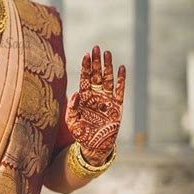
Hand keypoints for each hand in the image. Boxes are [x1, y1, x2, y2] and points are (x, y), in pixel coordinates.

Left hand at [65, 45, 125, 165]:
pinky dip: (121, 80)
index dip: (86, 66)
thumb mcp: (72, 121)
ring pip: (108, 79)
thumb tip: (75, 93)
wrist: (94, 146)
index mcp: (84, 96)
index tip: (86, 55)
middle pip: (96, 74)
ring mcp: (107, 100)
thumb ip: (72, 107)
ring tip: (107, 53)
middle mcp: (96, 95)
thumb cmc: (81, 133)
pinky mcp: (117, 106)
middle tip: (96, 48)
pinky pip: (120, 90)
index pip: (85, 77)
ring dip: (108, 66)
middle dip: (96, 62)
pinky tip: (121, 68)